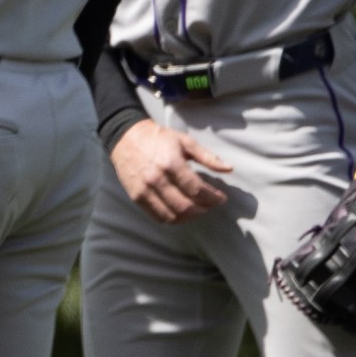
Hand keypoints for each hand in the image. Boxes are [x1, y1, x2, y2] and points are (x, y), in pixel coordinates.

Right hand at [112, 119, 233, 224]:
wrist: (126, 138)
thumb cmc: (158, 138)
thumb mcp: (185, 142)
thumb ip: (208, 157)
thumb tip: (229, 169)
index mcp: (171, 163)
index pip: (197, 190)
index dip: (213, 198)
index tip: (221, 198)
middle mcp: (156, 179)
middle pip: (185, 207)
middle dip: (203, 209)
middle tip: (210, 205)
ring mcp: (144, 190)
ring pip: (171, 216)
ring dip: (189, 217)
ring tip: (197, 210)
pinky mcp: (136, 197)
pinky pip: (157, 216)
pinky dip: (172, 219)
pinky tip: (180, 212)